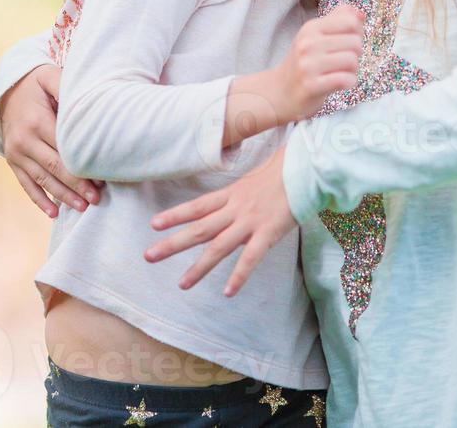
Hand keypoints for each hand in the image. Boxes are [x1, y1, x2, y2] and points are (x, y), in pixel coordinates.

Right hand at [0, 64, 103, 216]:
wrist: (8, 89)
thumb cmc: (37, 83)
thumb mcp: (50, 77)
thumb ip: (66, 87)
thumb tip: (87, 102)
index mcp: (37, 121)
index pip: (64, 148)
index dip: (82, 164)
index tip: (101, 178)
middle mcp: (24, 139)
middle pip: (54, 167)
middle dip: (76, 185)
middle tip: (96, 200)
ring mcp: (16, 152)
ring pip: (42, 179)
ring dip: (62, 196)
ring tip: (83, 208)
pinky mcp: (12, 160)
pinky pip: (26, 184)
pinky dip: (39, 199)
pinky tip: (53, 213)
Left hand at [143, 146, 295, 296]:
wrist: (307, 165)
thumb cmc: (285, 170)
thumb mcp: (256, 178)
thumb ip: (242, 193)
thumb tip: (233, 201)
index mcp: (232, 193)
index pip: (197, 206)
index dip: (175, 214)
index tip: (153, 224)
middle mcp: (236, 208)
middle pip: (199, 228)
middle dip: (172, 243)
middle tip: (148, 256)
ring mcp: (251, 221)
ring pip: (219, 246)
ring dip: (199, 267)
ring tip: (182, 284)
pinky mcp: (269, 232)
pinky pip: (251, 258)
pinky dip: (238, 275)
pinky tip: (227, 292)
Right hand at [277, 3, 364, 121]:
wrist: (280, 91)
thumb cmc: (304, 63)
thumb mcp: (316, 36)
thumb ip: (338, 21)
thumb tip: (361, 14)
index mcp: (311, 28)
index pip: (351, 21)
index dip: (357, 33)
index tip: (347, 44)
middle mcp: (308, 43)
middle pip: (355, 42)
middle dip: (356, 54)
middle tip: (343, 62)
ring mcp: (308, 65)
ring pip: (352, 61)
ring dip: (353, 70)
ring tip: (340, 72)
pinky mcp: (312, 85)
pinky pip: (346, 80)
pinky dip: (349, 82)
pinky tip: (339, 84)